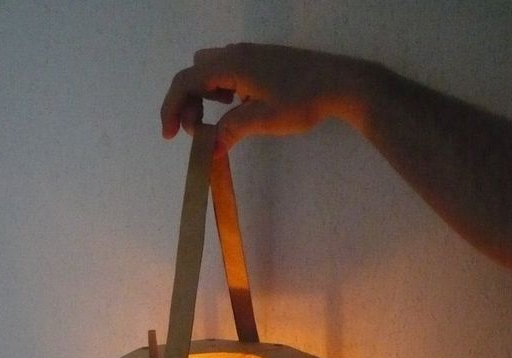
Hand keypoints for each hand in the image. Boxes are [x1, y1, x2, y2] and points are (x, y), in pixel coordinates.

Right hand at [161, 43, 358, 151]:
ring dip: (204, 95)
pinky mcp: (262, 61)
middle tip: (197, 132)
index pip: (186, 81)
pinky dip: (221, 89)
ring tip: (217, 120)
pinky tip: (237, 106)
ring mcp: (250, 54)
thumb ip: (232, 130)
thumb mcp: (264, 119)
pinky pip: (228, 70)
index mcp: (231, 65)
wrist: (340, 83)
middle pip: (194, 72)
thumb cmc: (302, 100)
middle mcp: (236, 53)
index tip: (171, 136)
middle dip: (187, 102)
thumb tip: (209, 149)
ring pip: (210, 69)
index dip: (172, 108)